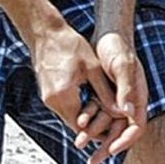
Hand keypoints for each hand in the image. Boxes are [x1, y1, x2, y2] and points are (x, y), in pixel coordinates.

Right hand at [30, 23, 120, 144]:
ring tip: (104, 110)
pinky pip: (64, 107)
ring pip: (70, 116)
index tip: (115, 128)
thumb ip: (105, 92)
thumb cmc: (69, 45)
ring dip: (86, 115)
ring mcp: (47, 98)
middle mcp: (52, 101)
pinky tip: (90, 99)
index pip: (82, 127)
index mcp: (63, 96)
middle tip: (112, 122)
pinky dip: (77, 107)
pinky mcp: (47, 93)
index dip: (99, 130)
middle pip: (76, 124)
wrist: (45, 33)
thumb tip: (119, 111)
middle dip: (94, 124)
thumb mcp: (93, 68)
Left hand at [76, 31, 148, 163]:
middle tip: (93, 162)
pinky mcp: (104, 95)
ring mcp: (116, 100)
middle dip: (106, 147)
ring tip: (79, 143)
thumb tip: (126, 112)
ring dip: (93, 135)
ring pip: (106, 125)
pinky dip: (87, 121)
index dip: (125, 141)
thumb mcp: (123, 66)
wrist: (106, 35)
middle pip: (120, 132)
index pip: (136, 128)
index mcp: (138, 97)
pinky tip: (77, 126)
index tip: (111, 151)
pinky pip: (96, 114)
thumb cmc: (118, 48)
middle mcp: (128, 102)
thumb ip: (126, 88)